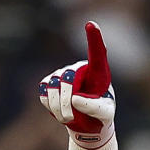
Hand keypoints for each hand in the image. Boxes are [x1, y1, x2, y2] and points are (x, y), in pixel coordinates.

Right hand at [38, 21, 115, 148]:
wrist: (87, 125)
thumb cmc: (101, 116)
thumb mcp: (106, 115)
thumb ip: (95, 107)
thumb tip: (74, 99)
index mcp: (97, 72)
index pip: (97, 53)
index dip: (94, 39)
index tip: (91, 25)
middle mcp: (79, 68)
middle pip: (67, 78)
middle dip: (66, 100)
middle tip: (70, 117)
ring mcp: (62, 73)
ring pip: (53, 85)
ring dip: (58, 106)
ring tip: (68, 118)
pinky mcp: (49, 83)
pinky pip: (44, 92)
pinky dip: (50, 105)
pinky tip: (59, 110)